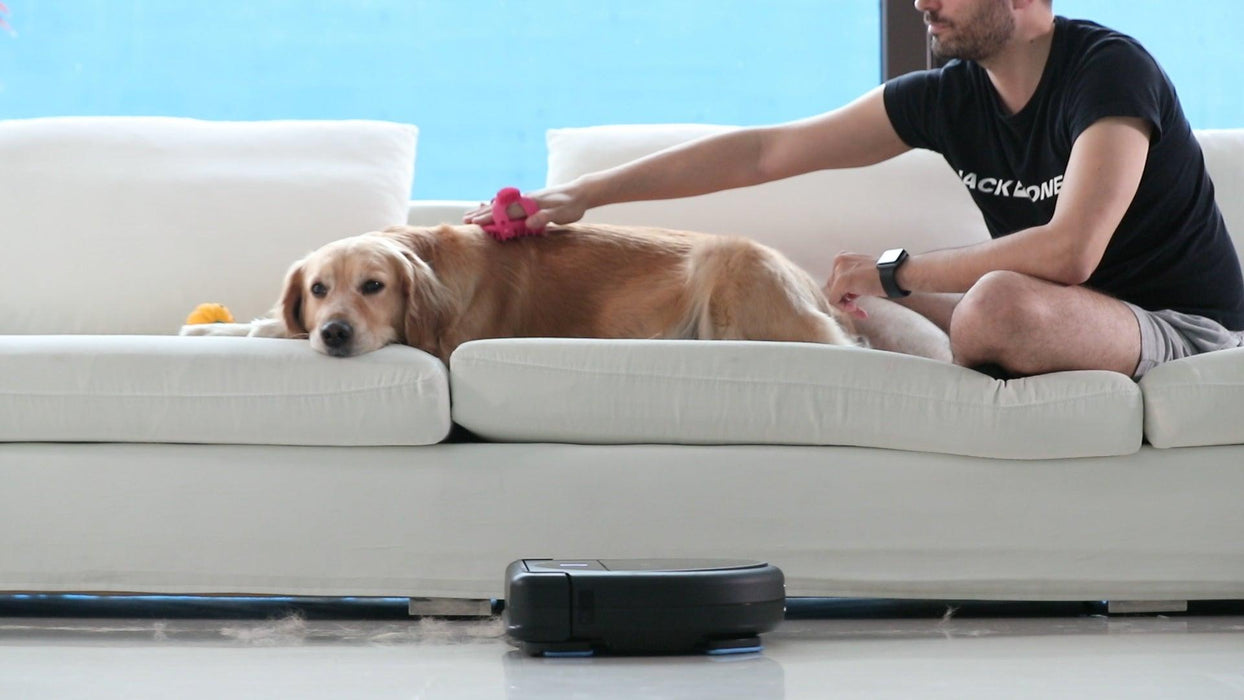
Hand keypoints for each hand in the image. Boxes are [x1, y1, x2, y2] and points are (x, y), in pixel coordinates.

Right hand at [462, 183, 587, 230]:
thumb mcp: (562, 214)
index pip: (506, 212)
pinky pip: (507, 205)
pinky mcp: (528, 201)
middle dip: (482, 214)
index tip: (475, 223)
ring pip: (501, 206)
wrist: (579, 192)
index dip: (490, 218)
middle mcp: (525, 199)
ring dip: (485, 210)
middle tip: (465, 221)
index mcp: (530, 203)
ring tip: (470, 216)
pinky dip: (495, 207)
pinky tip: (487, 207)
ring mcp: (525, 199)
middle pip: (499, 208)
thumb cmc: (572, 205)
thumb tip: (529, 223)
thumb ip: (546, 218)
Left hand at [823, 252, 884, 319]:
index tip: (856, 302)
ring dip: (845, 305)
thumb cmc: (884, 276)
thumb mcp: (863, 274)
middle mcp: (839, 260)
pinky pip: (834, 300)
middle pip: (832, 287)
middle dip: (845, 299)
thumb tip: (845, 293)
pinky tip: (856, 309)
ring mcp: (839, 270)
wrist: (895, 275)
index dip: (845, 293)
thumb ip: (851, 279)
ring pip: (833, 294)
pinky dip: (843, 308)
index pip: (835, 279)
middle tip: (857, 307)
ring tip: (859, 310)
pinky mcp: (841, 281)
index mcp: (844, 257)